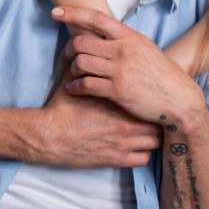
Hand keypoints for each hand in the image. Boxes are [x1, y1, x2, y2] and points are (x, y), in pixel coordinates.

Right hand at [31, 66, 162, 167]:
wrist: (49, 136)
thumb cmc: (61, 109)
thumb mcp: (74, 82)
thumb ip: (86, 68)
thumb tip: (85, 48)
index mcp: (118, 103)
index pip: (149, 101)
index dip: (151, 100)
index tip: (148, 99)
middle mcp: (126, 125)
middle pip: (158, 122)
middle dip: (156, 119)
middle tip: (150, 115)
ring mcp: (123, 145)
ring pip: (155, 142)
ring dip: (152, 137)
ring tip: (145, 132)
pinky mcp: (116, 160)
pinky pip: (143, 159)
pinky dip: (143, 153)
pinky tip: (135, 147)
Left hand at [55, 5, 206, 127]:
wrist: (179, 99)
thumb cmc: (162, 74)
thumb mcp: (146, 49)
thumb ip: (125, 41)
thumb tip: (105, 33)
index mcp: (130, 37)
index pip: (97, 18)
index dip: (73, 13)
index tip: (55, 12)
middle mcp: (123, 50)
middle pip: (81, 42)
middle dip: (69, 49)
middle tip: (68, 56)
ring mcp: (119, 70)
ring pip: (80, 63)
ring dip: (72, 69)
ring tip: (73, 75)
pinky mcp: (117, 91)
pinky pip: (85, 85)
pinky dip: (75, 87)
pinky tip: (74, 89)